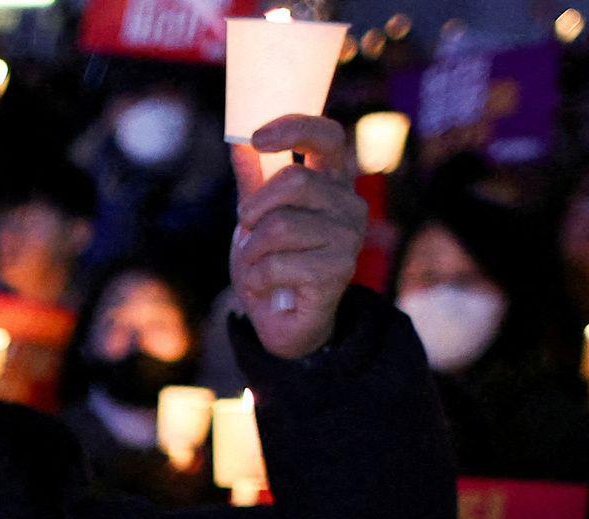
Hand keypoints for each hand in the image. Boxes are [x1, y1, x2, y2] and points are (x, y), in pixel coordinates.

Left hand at [230, 116, 367, 360]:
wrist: (280, 320)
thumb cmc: (272, 264)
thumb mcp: (257, 216)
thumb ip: (253, 178)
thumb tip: (239, 137)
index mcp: (333, 184)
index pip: (327, 137)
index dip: (294, 128)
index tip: (257, 139)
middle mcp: (350, 206)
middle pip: (294, 182)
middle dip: (254, 209)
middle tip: (247, 232)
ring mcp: (349, 239)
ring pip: (280, 226)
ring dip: (252, 251)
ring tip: (257, 267)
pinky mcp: (338, 272)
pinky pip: (278, 263)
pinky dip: (257, 278)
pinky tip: (266, 287)